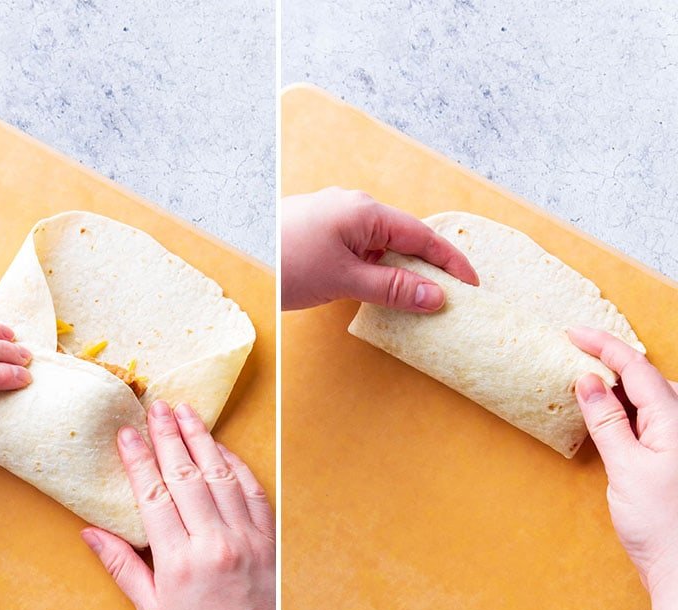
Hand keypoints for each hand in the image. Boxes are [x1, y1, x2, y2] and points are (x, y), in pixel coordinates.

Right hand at [80, 401, 274, 609]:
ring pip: (221, 476)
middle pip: (187, 476)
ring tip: (186, 413)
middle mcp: (216, 544)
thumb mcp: (149, 609)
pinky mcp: (269, 542)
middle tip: (156, 406)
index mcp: (180, 562)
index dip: (139, 460)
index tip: (127, 433)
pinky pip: (253, 493)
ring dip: (202, 441)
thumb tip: (89, 531)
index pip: (154, 496)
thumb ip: (121, 565)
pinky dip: (236, 466)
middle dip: (169, 437)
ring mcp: (247, 540)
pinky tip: (221, 448)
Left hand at [282, 187, 478, 312]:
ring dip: (399, 270)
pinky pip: (361, 248)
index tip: (473, 286)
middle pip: (404, 238)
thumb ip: (392, 288)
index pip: (423, 236)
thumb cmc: (286, 263)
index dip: (451, 262)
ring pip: (382, 244)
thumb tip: (435, 297)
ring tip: (418, 300)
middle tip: (449, 297)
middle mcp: (354, 207)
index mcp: (366, 212)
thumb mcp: (344, 280)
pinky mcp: (320, 230)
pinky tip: (378, 290)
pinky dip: (376, 268)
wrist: (238, 256)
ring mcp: (335, 217)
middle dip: (428, 266)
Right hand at [570, 327, 677, 601]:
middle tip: (576, 353)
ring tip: (590, 381)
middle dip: (615, 360)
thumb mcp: (626, 469)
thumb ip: (608, 422)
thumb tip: (589, 381)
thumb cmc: (662, 526)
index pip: (638, 368)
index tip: (572, 333)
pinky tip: (613, 417)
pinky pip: (656, 419)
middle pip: (651, 377)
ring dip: (623, 385)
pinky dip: (631, 409)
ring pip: (656, 397)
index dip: (604, 345)